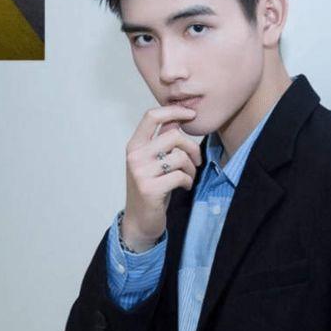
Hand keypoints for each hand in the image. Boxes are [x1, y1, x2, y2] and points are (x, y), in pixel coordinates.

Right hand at [121, 105, 202, 249]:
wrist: (140, 220)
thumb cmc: (151, 188)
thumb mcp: (153, 162)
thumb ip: (162, 141)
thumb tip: (179, 118)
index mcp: (134, 146)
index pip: (152, 116)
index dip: (174, 110)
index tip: (191, 114)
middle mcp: (135, 156)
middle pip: (174, 136)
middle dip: (192, 148)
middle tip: (197, 161)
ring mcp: (141, 173)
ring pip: (180, 157)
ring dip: (192, 168)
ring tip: (188, 177)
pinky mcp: (150, 189)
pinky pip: (180, 176)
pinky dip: (188, 181)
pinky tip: (185, 186)